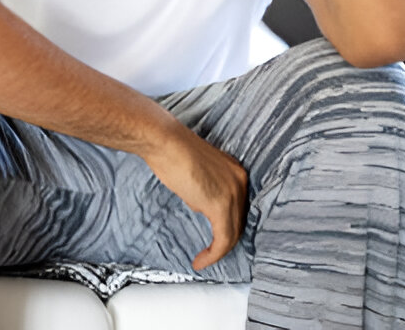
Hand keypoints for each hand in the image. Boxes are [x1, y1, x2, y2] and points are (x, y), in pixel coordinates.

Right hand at [143, 125, 248, 270]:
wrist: (164, 141)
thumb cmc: (172, 151)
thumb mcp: (197, 171)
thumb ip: (206, 187)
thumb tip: (201, 205)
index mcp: (236, 171)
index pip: (239, 207)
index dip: (227, 226)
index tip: (214, 239)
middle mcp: (240, 181)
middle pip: (238, 221)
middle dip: (224, 240)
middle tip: (208, 253)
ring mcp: (233, 193)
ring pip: (233, 233)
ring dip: (218, 252)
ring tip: (202, 260)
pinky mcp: (220, 206)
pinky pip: (223, 239)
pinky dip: (213, 254)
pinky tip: (200, 261)